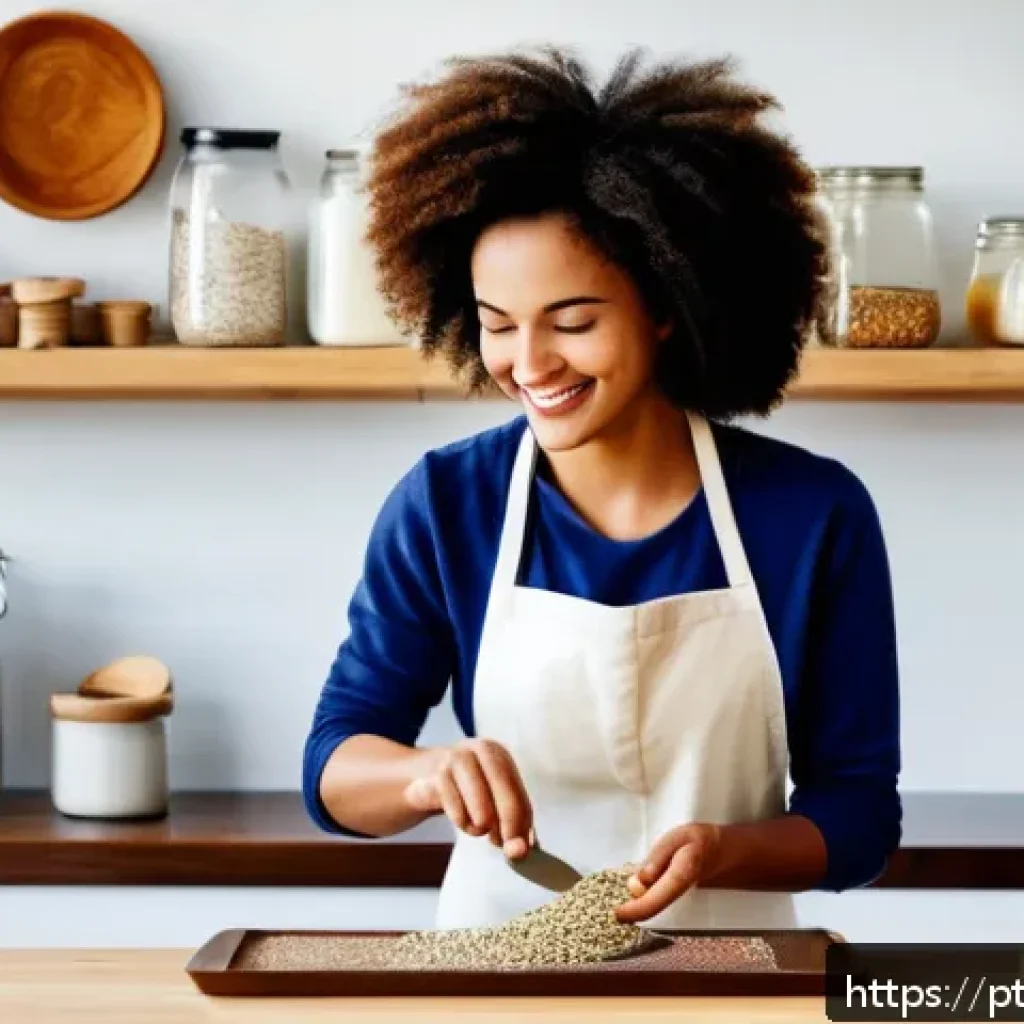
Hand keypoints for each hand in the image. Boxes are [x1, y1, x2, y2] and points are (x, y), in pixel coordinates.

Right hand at [403, 739, 533, 858]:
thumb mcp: (490, 798)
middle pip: (505, 794)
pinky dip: (463, 824)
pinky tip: (460, 819)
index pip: (519, 793)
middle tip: (505, 848)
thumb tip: (520, 850)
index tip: (521, 848)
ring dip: (482, 828)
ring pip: (482, 808)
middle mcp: (480, 750)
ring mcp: (456, 760)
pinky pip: (458, 813)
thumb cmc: (463, 790)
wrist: (418, 778)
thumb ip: (510, 823)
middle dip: (508, 826)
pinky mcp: (437, 776)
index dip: (523, 824)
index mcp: (499, 754)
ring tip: (477, 827)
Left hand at [615, 823, 722, 922]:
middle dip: (631, 912)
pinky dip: (640, 900)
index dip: (635, 910)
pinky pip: (654, 901)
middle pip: (652, 909)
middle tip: (613, 909)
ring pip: (653, 907)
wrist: (719, 850)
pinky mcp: (672, 894)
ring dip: (634, 906)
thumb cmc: (696, 840)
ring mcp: (677, 896)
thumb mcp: (676, 839)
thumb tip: (637, 884)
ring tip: (620, 900)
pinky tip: (632, 892)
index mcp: (679, 877)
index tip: (617, 914)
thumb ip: (656, 859)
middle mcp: (678, 893)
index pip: (656, 900)